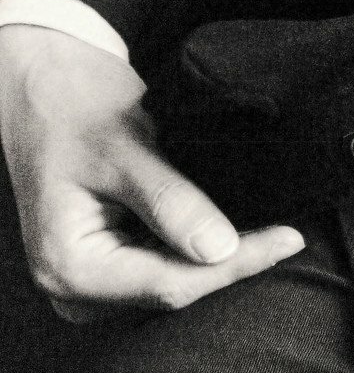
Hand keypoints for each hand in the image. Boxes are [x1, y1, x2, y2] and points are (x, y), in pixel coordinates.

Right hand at [0, 25, 304, 318]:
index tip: (288, 238)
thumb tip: (220, 249)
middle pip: (170, 289)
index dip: (234, 266)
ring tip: (271, 230)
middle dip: (229, 266)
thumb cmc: (74, 105)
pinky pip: (159, 263)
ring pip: (169, 280)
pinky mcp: (104, 260)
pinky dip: (195, 246)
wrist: (44, 83)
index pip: (169, 283)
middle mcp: (72, 287)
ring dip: (216, 259)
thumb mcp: (123, 146)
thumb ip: (169, 200)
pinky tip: (234, 227)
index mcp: (68, 266)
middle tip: (290, 235)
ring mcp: (87, 279)